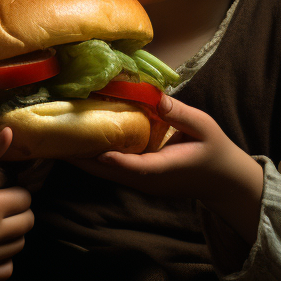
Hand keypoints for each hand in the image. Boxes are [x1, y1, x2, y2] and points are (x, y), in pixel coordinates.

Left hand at [74, 95, 263, 241]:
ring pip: (106, 173)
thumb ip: (181, 114)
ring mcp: (141, 182)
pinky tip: (82, 142)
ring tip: (60, 138)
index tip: (93, 149)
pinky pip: (113, 170)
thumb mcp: (205, 127)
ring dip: (84, 158)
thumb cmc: (216, 151)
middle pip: (108, 172)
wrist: (224, 182)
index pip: (134, 167)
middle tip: (56, 140)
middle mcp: (147, 180)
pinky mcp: (139, 179)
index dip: (113, 159)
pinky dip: (96, 158)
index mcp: (164, 169)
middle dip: (82, 158)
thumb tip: (157, 98)